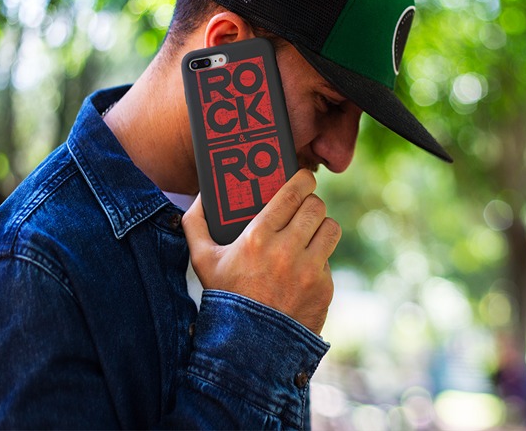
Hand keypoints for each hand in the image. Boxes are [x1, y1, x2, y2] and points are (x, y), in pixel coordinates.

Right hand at [182, 170, 339, 334]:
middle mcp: (286, 251)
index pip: (293, 193)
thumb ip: (195, 223)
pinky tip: (303, 268)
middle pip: (316, 206)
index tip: (303, 178)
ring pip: (330, 228)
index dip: (302, 180)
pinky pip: (329, 260)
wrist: (248, 347)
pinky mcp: (323, 288)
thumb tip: (200, 195)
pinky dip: (318, 260)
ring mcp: (308, 271)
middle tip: (304, 207)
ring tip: (309, 232)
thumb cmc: (225, 297)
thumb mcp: (202, 260)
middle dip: (311, 203)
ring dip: (320, 227)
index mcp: (258, 237)